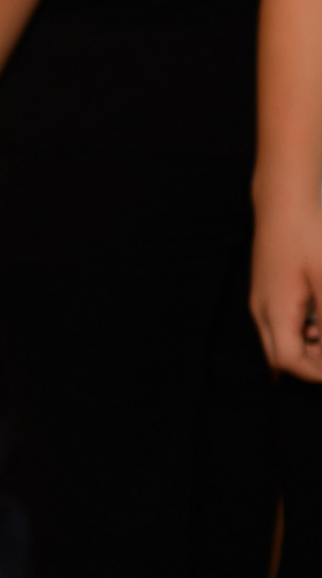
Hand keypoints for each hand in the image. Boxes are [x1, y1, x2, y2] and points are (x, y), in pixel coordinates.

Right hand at [251, 187, 321, 379]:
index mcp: (275, 311)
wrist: (283, 205)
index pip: (289, 361)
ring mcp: (260, 302)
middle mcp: (261, 312)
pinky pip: (277, 327)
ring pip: (277, 343)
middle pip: (279, 359)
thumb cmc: (308, 236)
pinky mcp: (265, 293)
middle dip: (310, 365)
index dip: (316, 372)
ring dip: (305, 349)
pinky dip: (299, 333)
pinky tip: (318, 320)